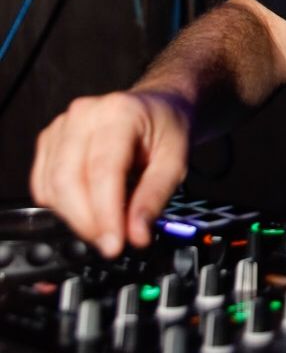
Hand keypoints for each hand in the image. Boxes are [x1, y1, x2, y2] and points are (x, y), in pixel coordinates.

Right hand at [30, 89, 193, 258]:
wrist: (156, 108)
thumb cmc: (166, 129)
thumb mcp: (175, 161)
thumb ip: (154, 198)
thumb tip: (136, 235)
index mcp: (119, 113)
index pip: (102, 171)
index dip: (105, 214)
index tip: (114, 244)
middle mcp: (83, 115)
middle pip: (68, 180)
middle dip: (87, 222)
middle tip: (111, 243)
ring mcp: (62, 126)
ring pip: (51, 186)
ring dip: (74, 217)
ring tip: (104, 225)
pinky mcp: (49, 141)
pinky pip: (43, 184)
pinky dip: (60, 206)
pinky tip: (86, 209)